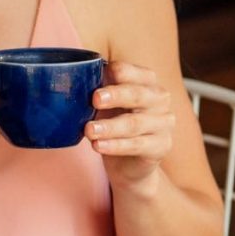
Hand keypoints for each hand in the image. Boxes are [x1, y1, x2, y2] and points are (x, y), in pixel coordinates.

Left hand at [85, 61, 174, 191]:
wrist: (128, 164)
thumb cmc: (115, 126)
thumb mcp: (104, 107)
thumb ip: (96, 94)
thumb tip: (71, 81)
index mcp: (146, 83)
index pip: (137, 73)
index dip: (122, 72)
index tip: (103, 73)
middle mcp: (159, 99)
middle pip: (138, 95)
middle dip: (116, 95)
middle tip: (95, 99)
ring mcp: (163, 123)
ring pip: (135, 123)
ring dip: (110, 126)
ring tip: (89, 130)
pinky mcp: (161, 145)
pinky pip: (137, 145)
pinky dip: (115, 146)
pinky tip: (98, 145)